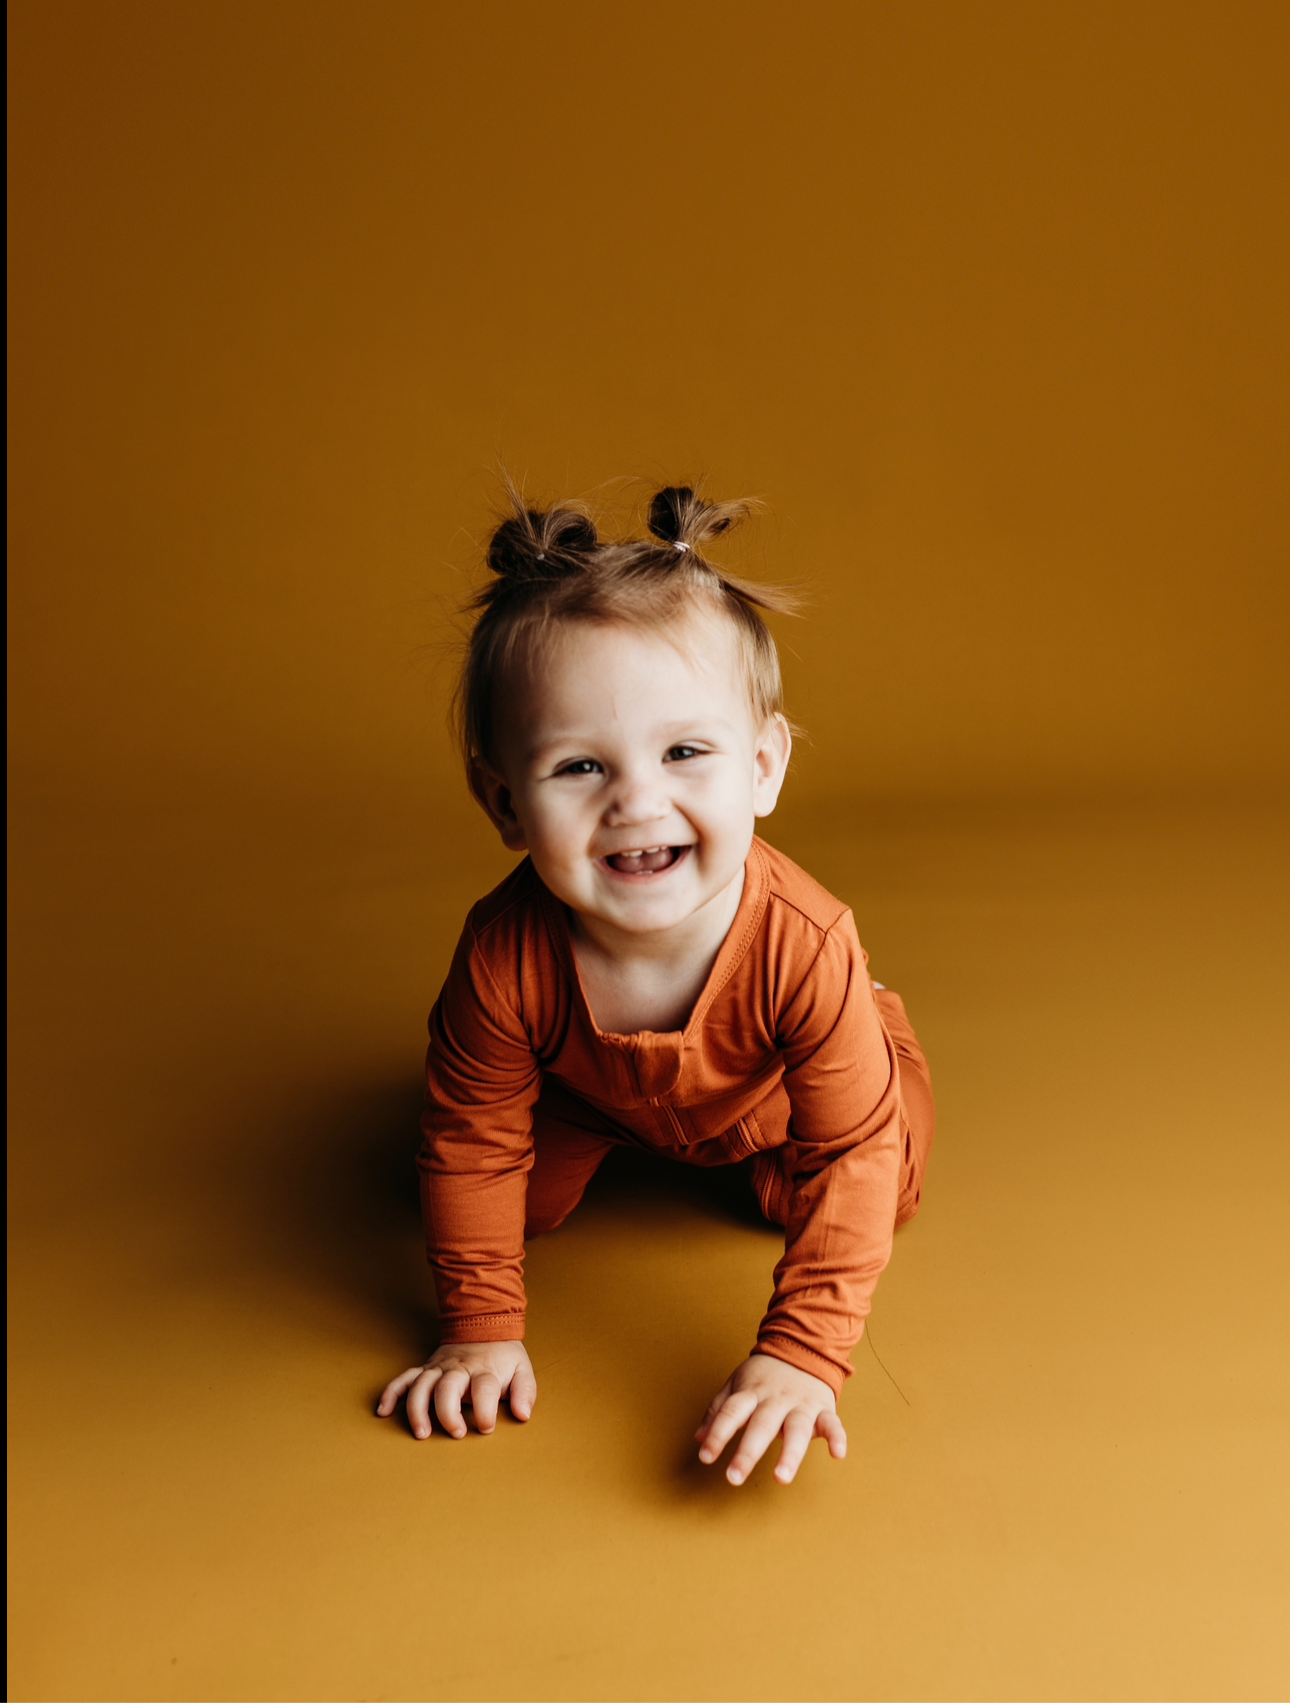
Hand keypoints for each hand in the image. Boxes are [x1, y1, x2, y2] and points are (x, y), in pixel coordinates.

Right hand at [376, 1340, 535, 1439]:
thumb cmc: (502, 1356)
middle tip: (457, 1433)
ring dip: (417, 1409)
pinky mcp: (425, 1369)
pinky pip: (404, 1379)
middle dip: (448, 1412)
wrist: (483, 1325)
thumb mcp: (522, 1370)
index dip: (485, 1411)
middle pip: (447, 1388)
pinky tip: (383, 1411)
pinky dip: (391, 1393)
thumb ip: (525, 1392)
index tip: (487, 1427)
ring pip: (421, 1386)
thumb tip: (523, 1414)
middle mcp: (458, 1369)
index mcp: (484, 1370)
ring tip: (421, 1433)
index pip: (484, 1389)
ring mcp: (438, 1368)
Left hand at [695, 1352, 845, 1485]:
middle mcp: (775, 1398)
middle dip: (748, 1452)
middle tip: (734, 1477)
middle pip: (761, 1425)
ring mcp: (801, 1403)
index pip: (731, 1412)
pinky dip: (837, 1437)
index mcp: (752, 1392)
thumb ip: (718, 1411)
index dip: (717, 1434)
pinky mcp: (823, 1408)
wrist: (801, 1347)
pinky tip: (837, 1454)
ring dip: (790, 1453)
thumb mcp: (737, 1385)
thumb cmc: (764, 1375)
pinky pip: (832, 1423)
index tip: (705, 1456)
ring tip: (781, 1478)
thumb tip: (698, 1439)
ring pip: (796, 1428)